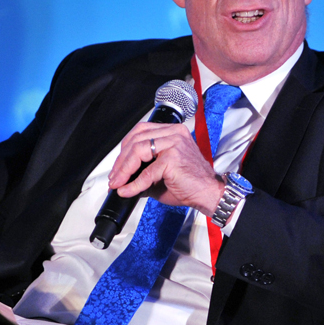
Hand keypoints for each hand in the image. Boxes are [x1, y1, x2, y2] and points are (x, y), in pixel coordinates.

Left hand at [108, 122, 224, 214]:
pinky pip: (147, 172)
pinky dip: (134, 184)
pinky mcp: (173, 158)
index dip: (124, 148)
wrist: (208, 193)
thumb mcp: (160, 173)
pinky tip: (128, 191)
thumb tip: (121, 179)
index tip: (117, 166)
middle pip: (136, 139)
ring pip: (138, 151)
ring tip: (118, 183)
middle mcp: (173, 133)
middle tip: (114, 177)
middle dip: (120, 160)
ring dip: (124, 169)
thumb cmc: (190, 183)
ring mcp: (174, 144)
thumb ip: (142, 171)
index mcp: (172, 131)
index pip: (140, 131)